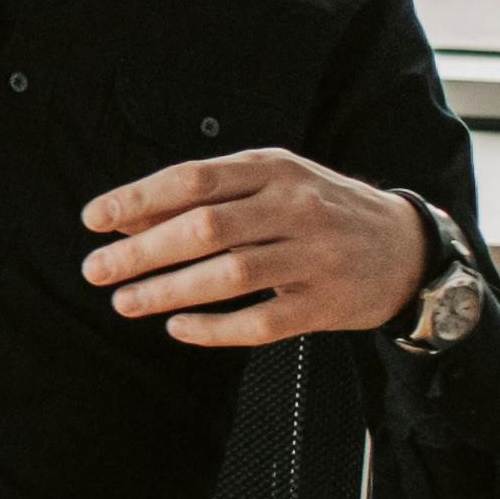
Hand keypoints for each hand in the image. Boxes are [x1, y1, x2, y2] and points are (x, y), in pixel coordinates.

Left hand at [80, 152, 428, 345]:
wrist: (406, 246)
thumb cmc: (322, 209)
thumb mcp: (270, 183)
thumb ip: (204, 196)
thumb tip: (124, 217)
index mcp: (273, 169)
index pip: (193, 179)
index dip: (137, 198)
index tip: (93, 219)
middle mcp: (294, 208)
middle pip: (205, 228)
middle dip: (141, 251)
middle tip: (95, 270)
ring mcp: (312, 258)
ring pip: (229, 276)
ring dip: (168, 291)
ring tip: (124, 302)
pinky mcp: (324, 306)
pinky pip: (260, 323)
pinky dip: (213, 328)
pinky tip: (178, 328)